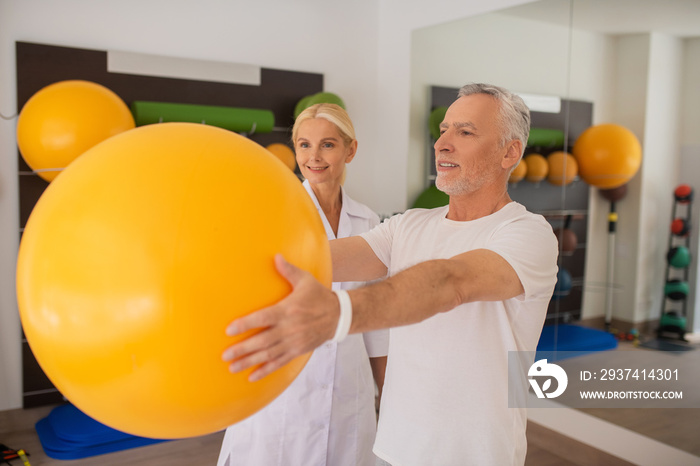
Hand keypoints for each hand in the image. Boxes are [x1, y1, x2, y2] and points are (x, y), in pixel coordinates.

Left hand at [222, 254, 338, 380]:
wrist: (339, 316)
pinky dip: (265, 370)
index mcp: (288, 310)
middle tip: (225, 355)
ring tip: (232, 367)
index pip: (263, 318)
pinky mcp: (297, 351)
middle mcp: (289, 328)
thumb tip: (276, 256)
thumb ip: (288, 270)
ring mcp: (293, 342)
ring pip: (268, 355)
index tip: (229, 330)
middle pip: (262, 341)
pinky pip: (279, 363)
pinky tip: (252, 376)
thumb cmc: (319, 296)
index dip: (245, 325)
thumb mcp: (306, 280)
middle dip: (243, 349)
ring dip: (249, 362)